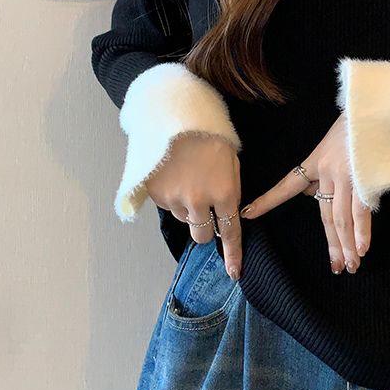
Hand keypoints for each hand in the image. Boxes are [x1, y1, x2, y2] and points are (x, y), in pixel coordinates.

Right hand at [146, 133, 242, 279]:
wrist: (176, 116)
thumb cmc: (210, 137)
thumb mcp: (231, 163)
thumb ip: (231, 192)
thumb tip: (229, 214)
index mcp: (223, 193)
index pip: (230, 232)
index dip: (233, 255)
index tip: (235, 273)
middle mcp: (198, 202)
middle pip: (202, 235)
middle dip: (205, 226)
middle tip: (204, 206)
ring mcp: (173, 199)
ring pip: (183, 220)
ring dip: (187, 208)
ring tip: (188, 179)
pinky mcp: (155, 194)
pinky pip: (167, 206)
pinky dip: (171, 197)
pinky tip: (174, 175)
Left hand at [240, 114, 371, 274]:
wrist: (379, 107)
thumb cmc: (359, 124)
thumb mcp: (334, 142)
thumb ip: (323, 169)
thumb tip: (313, 193)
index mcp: (315, 161)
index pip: (287, 185)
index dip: (267, 201)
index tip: (246, 214)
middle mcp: (327, 171)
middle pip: (325, 216)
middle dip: (333, 245)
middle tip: (335, 268)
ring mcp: (347, 175)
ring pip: (342, 218)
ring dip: (348, 245)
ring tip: (350, 266)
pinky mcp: (366, 176)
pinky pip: (361, 210)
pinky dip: (363, 232)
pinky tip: (362, 249)